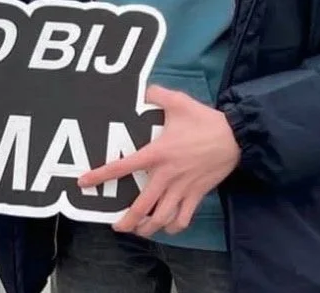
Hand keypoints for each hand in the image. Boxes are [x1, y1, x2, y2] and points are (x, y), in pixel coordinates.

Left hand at [77, 84, 240, 236]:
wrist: (235, 137)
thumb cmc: (204, 120)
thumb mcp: (178, 101)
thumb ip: (156, 95)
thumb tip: (143, 88)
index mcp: (157, 153)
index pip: (123, 166)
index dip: (101, 175)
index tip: (83, 182)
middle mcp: (167, 175)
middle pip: (143, 206)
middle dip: (127, 220)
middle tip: (116, 226)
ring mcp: (183, 188)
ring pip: (162, 217)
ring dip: (149, 228)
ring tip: (138, 230)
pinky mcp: (198, 195)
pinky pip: (184, 218)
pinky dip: (174, 227)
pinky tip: (166, 227)